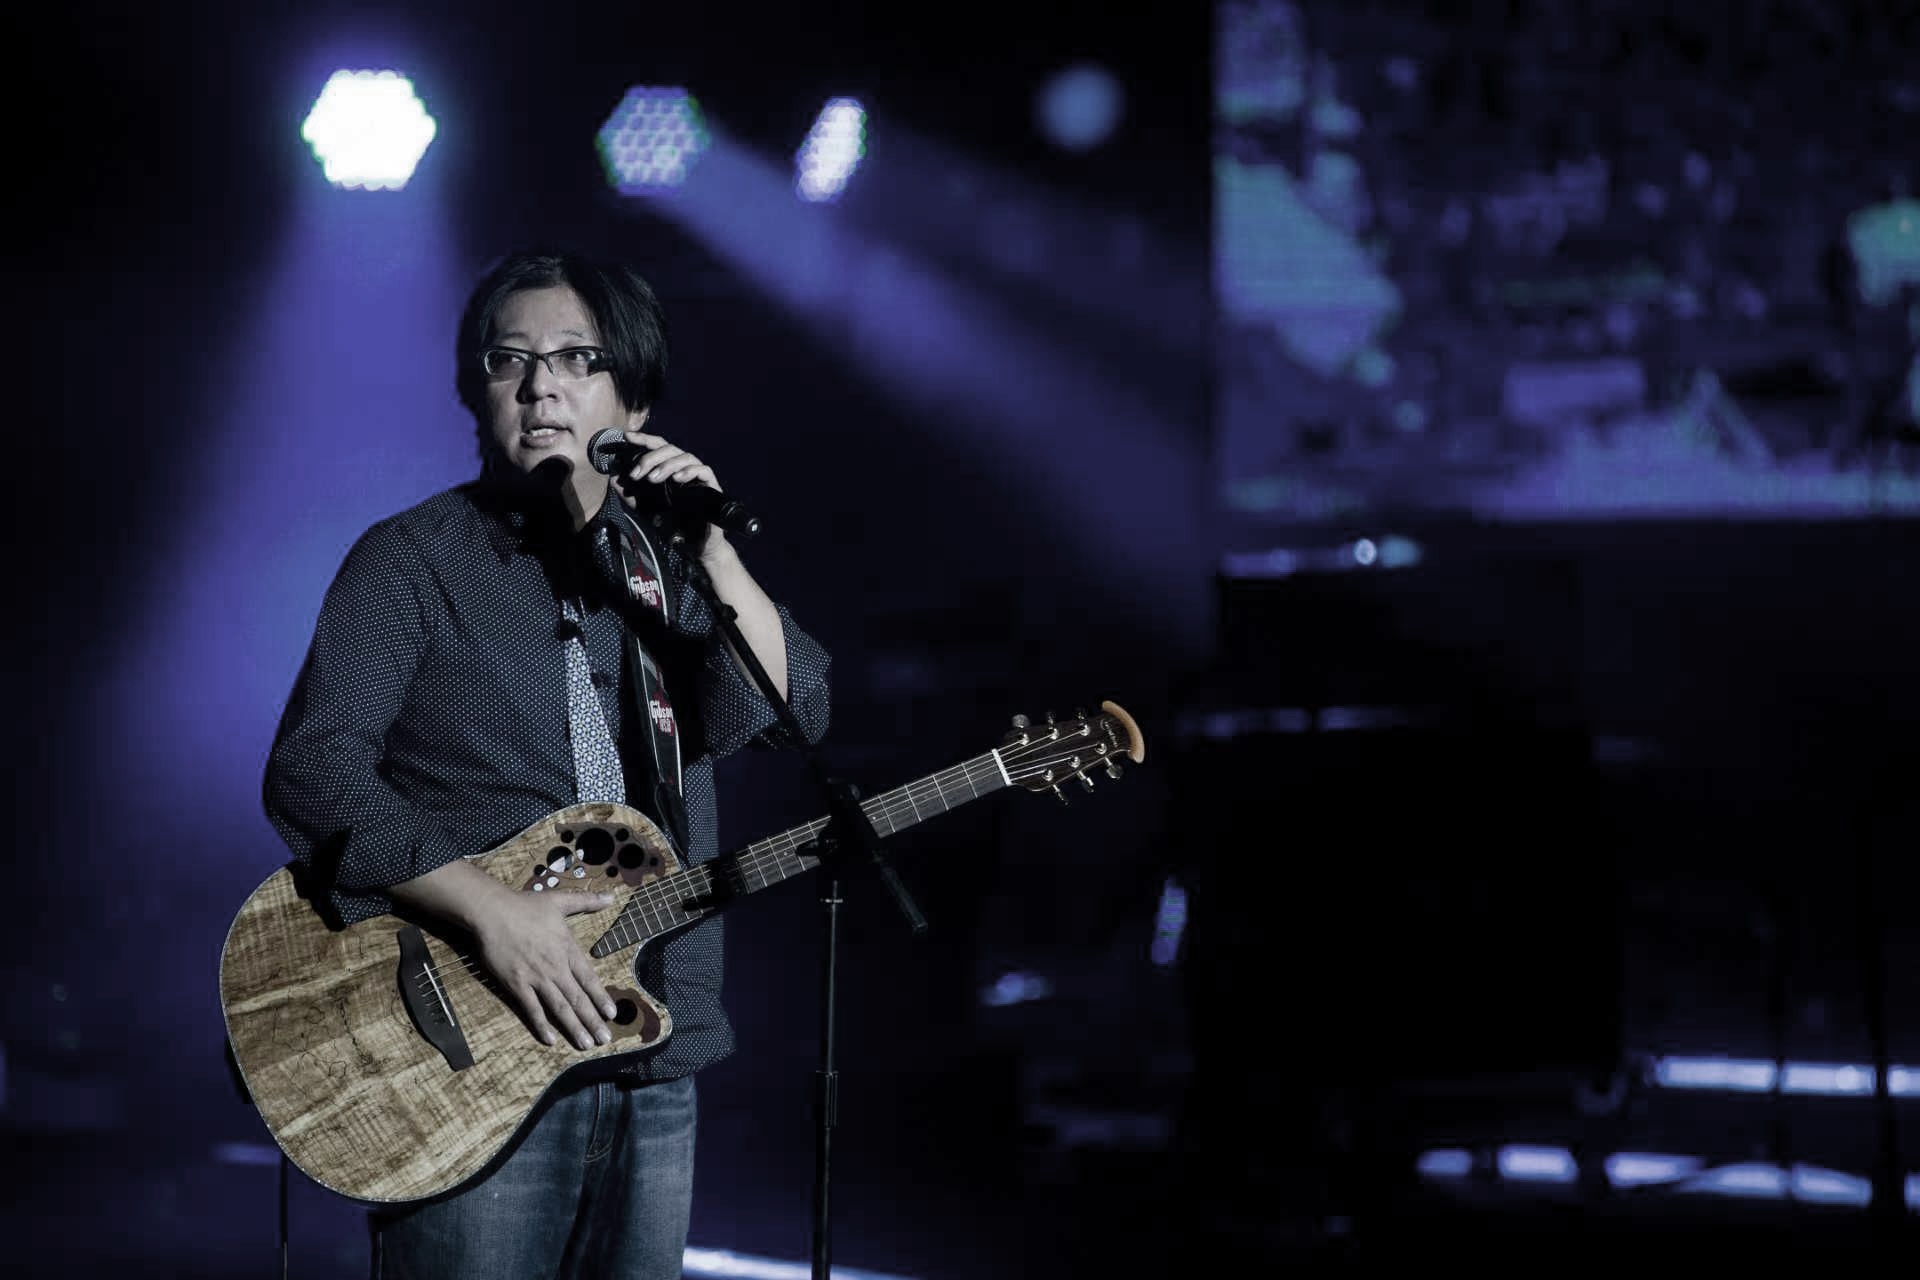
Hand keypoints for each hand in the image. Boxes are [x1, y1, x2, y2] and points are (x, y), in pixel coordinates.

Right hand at [469, 887, 619, 1049]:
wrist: (493, 911)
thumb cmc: (526, 906)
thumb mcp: (560, 900)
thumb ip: (586, 902)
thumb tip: (610, 896)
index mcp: (567, 950)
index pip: (589, 979)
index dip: (601, 998)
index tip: (612, 1014)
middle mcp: (555, 967)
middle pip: (578, 998)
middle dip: (593, 1021)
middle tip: (605, 1040)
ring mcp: (536, 978)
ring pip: (560, 1008)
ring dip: (574, 1027)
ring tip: (586, 1045)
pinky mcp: (516, 984)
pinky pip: (532, 1009)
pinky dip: (542, 1025)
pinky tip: (551, 1040)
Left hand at [616, 429, 732, 558]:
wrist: (694, 545)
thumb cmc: (672, 524)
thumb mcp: (645, 508)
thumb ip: (630, 494)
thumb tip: (613, 477)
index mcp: (670, 468)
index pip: (658, 447)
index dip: (643, 439)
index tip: (627, 437)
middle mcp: (684, 467)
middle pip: (669, 448)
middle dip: (651, 457)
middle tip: (637, 473)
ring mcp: (699, 475)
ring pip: (685, 456)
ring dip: (667, 465)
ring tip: (653, 479)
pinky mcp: (712, 485)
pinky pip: (703, 470)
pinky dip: (689, 471)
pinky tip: (678, 478)